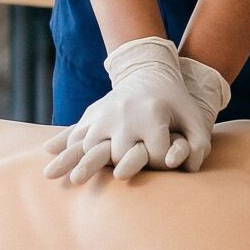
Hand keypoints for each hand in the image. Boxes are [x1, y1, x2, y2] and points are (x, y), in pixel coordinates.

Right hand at [43, 36, 223, 183]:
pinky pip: (76, 133)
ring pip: (88, 145)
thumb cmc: (177, 101)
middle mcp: (124, 114)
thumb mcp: (195, 118)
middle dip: (115, 168)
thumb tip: (187, 169)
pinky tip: (51, 161)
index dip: (162, 163)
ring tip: (63, 178)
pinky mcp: (93, 114)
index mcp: (152, 114)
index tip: (166, 162)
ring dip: (78, 162)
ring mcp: (105, 114)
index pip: (154, 154)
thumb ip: (198, 145)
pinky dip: (65, 147)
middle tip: (105, 178)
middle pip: (116, 154)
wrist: (149, 71)